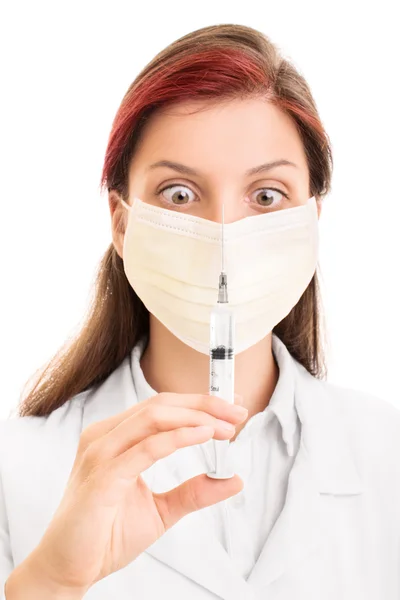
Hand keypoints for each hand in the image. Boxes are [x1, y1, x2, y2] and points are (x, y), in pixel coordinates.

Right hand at [27, 392, 247, 591]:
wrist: (67, 568)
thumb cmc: (105, 535)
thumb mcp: (161, 510)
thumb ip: (193, 492)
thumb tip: (233, 478)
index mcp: (115, 437)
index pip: (162, 407)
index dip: (199, 403)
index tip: (233, 410)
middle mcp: (105, 436)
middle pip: (161, 404)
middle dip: (204, 404)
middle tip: (237, 413)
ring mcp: (101, 452)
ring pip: (154, 416)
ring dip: (196, 417)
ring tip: (226, 426)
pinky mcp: (102, 475)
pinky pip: (146, 447)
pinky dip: (179, 437)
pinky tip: (203, 436)